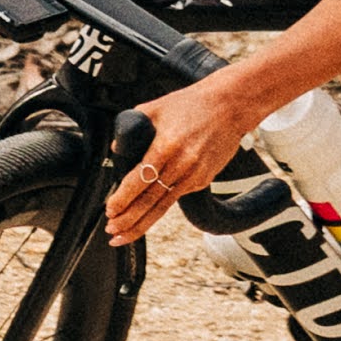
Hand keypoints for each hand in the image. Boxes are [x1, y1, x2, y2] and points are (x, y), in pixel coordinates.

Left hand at [104, 70, 261, 241]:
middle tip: (111, 231)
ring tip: (124, 236)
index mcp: (166, 146)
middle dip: (129, 220)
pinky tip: (147, 213)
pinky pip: (177, 196)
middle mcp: (182, 165)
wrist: (230, 106)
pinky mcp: (203, 180)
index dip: (123, 198)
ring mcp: (195, 175)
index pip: (139, 179)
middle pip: (151, 201)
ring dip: (142, 224)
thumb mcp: (156, 108)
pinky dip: (160, 206)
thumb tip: (117, 149)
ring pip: (164, 206)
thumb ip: (132, 127)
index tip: (110, 210)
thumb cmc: (193, 104)